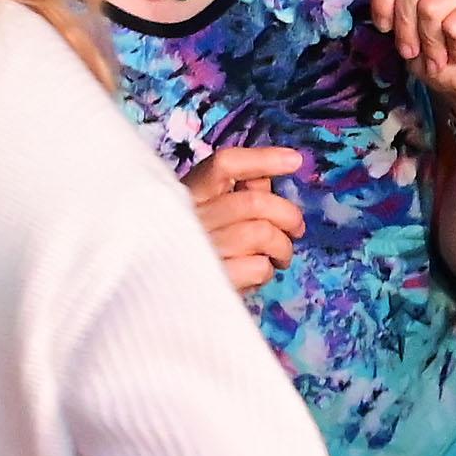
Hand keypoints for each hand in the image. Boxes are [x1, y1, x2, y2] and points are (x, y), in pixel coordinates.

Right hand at [180, 144, 306, 295]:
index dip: (263, 159)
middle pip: (255, 202)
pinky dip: (265, 272)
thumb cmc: (192, 248)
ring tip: (279, 257)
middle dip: (288, 215)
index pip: (225, 164)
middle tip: (296, 230)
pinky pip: (258, 267)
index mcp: (189, 194)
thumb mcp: (207, 213)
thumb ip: (235, 192)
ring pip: (262, 234)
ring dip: (282, 248)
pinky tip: (255, 275)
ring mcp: (199, 250)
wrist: (160, 296)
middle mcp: (191, 218)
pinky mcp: (210, 280)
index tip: (295, 160)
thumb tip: (267, 180)